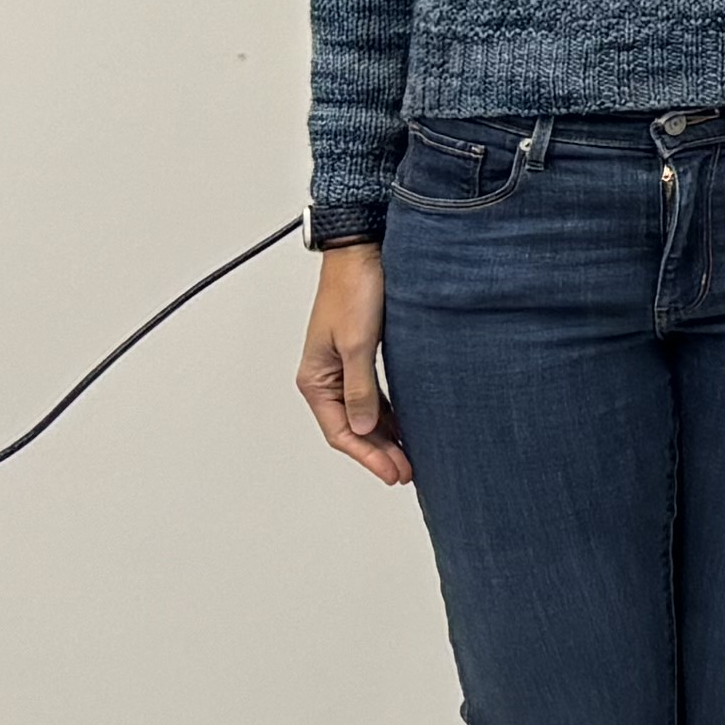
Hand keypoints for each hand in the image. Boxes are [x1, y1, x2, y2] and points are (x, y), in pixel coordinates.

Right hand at [296, 244, 407, 485]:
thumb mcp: (357, 343)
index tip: (393, 473)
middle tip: (407, 472)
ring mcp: (343, 368)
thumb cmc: (354, 290)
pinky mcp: (361, 356)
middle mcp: (326, 377)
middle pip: (352, 427)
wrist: (362, 252)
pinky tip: (406, 425)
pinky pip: (373, 396)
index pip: (340, 431)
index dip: (367, 456)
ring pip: (364, 414)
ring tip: (409, 457)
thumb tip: (362, 427)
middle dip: (378, 452)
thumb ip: (360, 388)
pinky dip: (389, 414)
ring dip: (385, 436)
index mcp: (316, 379)